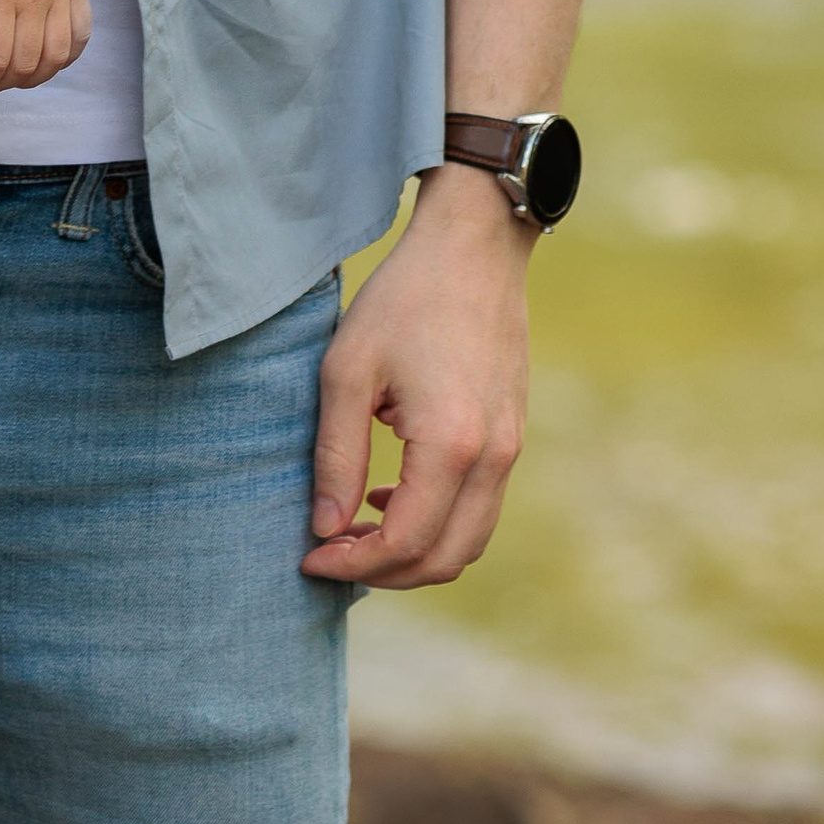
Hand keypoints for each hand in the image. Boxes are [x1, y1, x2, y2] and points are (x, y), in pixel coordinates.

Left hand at [303, 164, 531, 586]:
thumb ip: (336, 456)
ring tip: (355, 530)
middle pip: (444, 559)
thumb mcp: (346, 370)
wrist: (472, 250)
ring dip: (414, 554)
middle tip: (329, 553)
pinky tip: (391, 495)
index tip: (309, 558)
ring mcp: (512, 450)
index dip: (353, 564)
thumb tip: (325, 528)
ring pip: (468, 543)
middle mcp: (493, 458)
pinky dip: (438, 525)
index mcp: (451, 444)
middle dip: (383, 572)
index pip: (404, 542)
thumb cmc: (402, 300)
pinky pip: (480, 510)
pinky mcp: (513, 437)